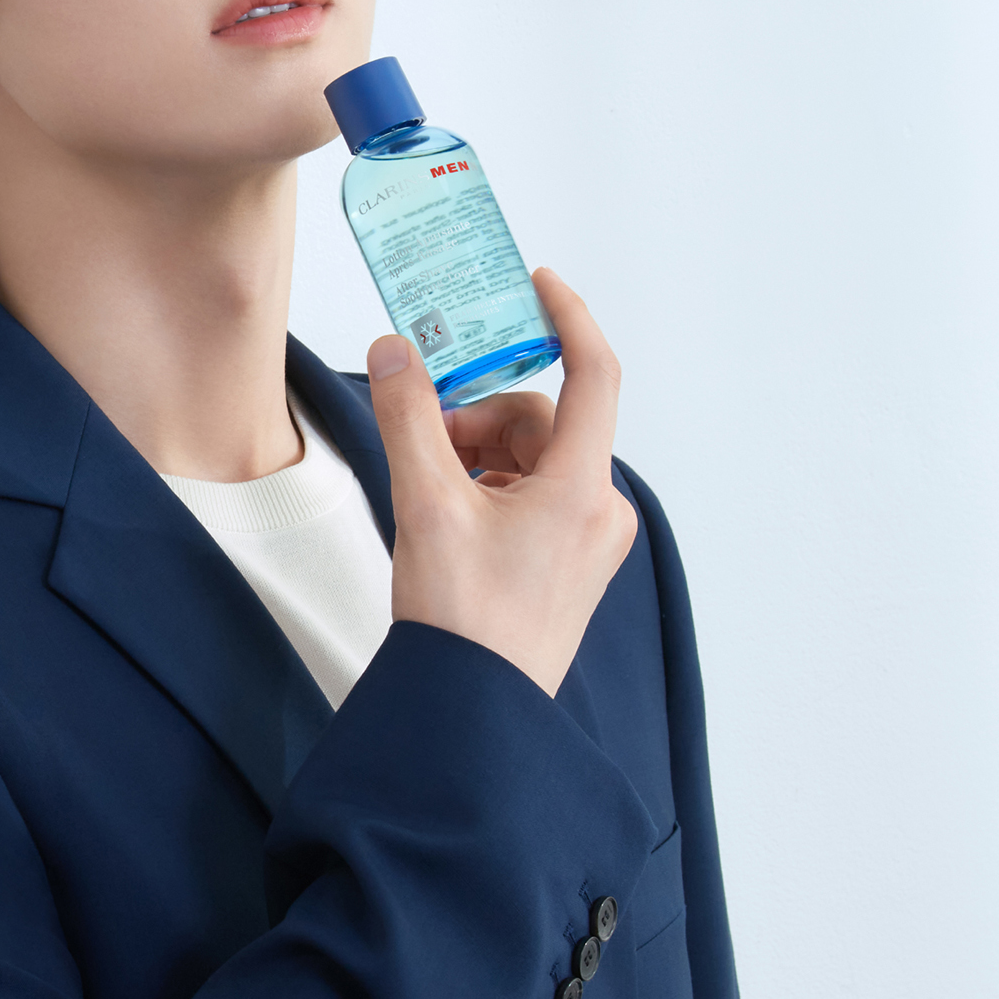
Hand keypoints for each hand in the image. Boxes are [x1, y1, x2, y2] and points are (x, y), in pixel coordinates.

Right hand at [365, 270, 636, 696]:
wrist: (472, 713)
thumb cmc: (461, 622)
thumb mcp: (425, 504)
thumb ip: (409, 417)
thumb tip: (398, 352)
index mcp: (581, 489)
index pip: (593, 375)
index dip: (568, 319)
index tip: (537, 285)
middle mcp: (600, 511)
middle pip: (544, 420)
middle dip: (480, 417)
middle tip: (427, 439)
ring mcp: (590, 541)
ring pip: (535, 458)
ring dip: (481, 455)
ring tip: (432, 490)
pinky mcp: (570, 564)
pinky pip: (535, 495)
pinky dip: (493, 487)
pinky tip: (452, 517)